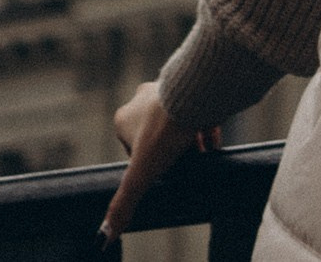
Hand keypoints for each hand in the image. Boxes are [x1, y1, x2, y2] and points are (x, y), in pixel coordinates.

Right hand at [101, 83, 217, 245]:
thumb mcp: (141, 173)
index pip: (134, 148)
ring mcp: (167, 88)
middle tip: (188, 163)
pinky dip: (205, 126)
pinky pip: (198, 109)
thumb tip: (106, 235)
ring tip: (204, 155)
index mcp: (124, 117)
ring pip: (179, 121)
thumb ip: (124, 203)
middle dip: (172, 151)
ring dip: (190, 139)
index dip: (150, 164)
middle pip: (158, 134)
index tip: (164, 171)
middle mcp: (143, 98)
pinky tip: (214, 142)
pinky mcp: (191, 85)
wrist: (196, 95)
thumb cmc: (164, 132)